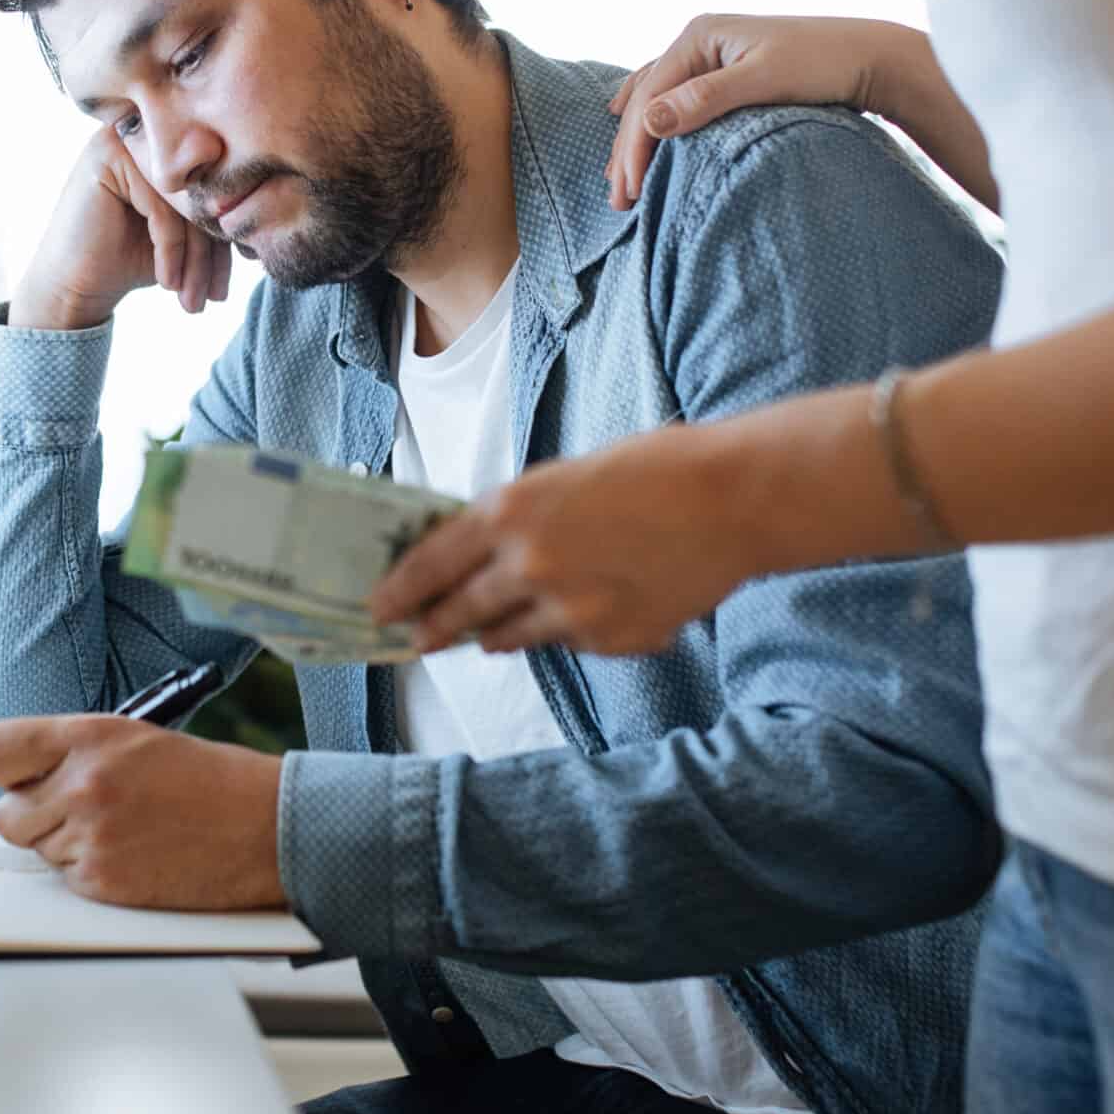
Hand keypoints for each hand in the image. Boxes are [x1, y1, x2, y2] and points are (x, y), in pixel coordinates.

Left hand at [0, 713, 286, 909]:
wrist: (266, 828)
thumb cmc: (211, 781)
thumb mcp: (137, 740)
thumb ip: (76, 754)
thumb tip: (22, 780)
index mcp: (89, 736)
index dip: (2, 769)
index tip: (15, 777)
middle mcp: (82, 784)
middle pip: (6, 813)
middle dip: (34, 817)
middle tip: (77, 813)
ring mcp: (90, 836)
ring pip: (38, 850)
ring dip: (68, 847)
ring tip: (125, 831)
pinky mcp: (103, 881)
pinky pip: (69, 881)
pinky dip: (95, 875)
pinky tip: (136, 857)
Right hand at [8, 123, 232, 330]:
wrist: (74, 286)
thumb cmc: (129, 261)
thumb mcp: (185, 238)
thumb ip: (215, 216)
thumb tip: (266, 213)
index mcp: (168, 147)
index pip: (214, 188)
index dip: (226, 234)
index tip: (235, 276)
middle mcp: (147, 134)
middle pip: (200, 193)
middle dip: (211, 254)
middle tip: (214, 297)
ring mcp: (124, 140)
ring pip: (183, 203)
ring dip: (194, 261)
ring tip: (194, 301)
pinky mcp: (107, 159)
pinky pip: (161, 209)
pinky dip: (170, 252)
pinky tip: (167, 283)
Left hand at [369, 425, 759, 656]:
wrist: (734, 501)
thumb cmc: (656, 469)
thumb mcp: (567, 476)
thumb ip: (520, 518)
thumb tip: (479, 552)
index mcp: (512, 512)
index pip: (432, 561)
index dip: (401, 588)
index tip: (379, 607)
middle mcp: (530, 567)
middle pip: (461, 612)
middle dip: (434, 627)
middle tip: (416, 638)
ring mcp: (572, 613)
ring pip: (512, 637)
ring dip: (496, 633)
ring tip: (488, 633)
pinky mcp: (612, 641)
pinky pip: (571, 644)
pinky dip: (569, 631)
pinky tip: (589, 608)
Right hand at [604, 15, 995, 213]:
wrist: (874, 58)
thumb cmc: (824, 65)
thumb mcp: (763, 81)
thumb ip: (705, 100)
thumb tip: (648, 120)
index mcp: (699, 35)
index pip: (650, 97)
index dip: (633, 147)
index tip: (628, 193)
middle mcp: (699, 39)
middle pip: (647, 98)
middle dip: (629, 150)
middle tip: (619, 202)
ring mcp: (713, 53)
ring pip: (656, 97)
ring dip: (637, 137)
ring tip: (620, 178)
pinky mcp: (728, 70)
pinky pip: (675, 95)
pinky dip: (656, 117)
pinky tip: (643, 123)